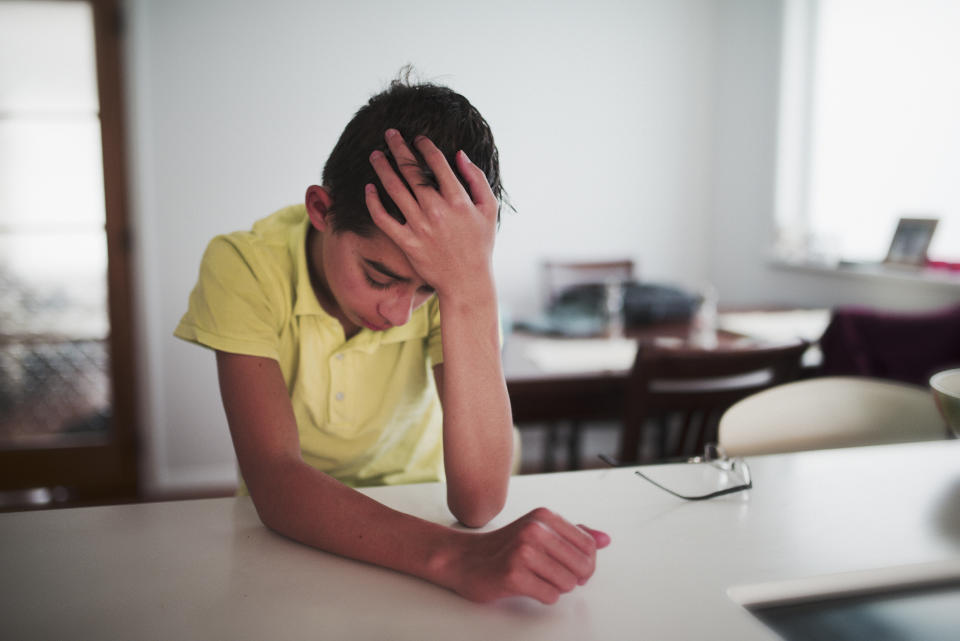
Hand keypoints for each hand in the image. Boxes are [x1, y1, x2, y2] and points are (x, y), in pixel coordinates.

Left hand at [365, 129, 497, 296]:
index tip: (417, 138)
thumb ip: (477, 179)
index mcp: (458, 200)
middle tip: (389, 134)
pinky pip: (384, 219)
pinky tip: (369, 188)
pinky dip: (374, 202)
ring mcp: (420, 227)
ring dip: (383, 168)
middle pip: (412, 172)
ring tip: (376, 154)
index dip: (424, 147)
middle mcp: (437, 211)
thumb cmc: (480, 244)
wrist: (466, 282)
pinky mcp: (407, 243)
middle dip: (399, 149)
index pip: (437, 164)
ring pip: (395, 190)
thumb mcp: (489, 210)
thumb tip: (459, 155)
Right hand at [439, 507, 610, 603]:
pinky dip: (544, 596)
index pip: (589, 545)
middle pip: (583, 565)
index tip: (571, 567)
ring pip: (568, 583)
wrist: (464, 560)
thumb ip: (573, 534)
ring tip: (538, 579)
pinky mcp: (514, 575)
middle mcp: (535, 530)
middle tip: (556, 577)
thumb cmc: (504, 548)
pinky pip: (550, 595)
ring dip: (557, 587)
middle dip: (574, 578)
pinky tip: (529, 586)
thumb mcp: (539, 531)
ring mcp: (523, 552)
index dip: (585, 562)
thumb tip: (605, 539)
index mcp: (544, 516)